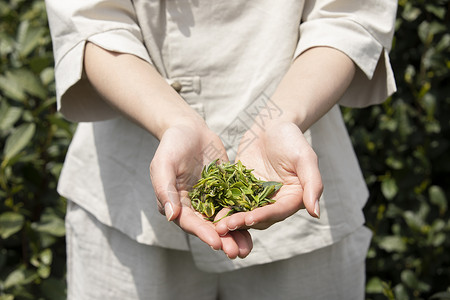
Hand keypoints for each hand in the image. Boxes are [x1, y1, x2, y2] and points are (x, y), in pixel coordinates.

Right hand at [150, 121, 252, 257]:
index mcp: (176, 203)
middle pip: (208, 227)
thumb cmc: (172, 144)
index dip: (203, 233)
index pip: (190, 222)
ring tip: (247, 248)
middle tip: (235, 253)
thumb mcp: (164, 164)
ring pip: (223, 220)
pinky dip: (244, 216)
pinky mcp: (224, 190)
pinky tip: (257, 224)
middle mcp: (193, 205)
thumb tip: (171, 217)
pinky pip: (235, 205)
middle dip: (222, 240)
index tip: (217, 242)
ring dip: (235, 234)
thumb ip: (166, 190)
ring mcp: (210, 198)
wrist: (189, 128)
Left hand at [215, 119, 322, 235]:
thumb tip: (315, 213)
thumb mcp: (305, 158)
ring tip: (216, 225)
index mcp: (293, 198)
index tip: (248, 219)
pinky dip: (222, 207)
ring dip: (231, 220)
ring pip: (244, 213)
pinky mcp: (242, 190)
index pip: (278, 211)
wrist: (271, 125)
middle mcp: (275, 202)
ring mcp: (257, 197)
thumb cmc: (291, 138)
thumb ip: (313, 184)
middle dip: (242, 223)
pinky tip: (209, 211)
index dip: (263, 216)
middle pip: (259, 218)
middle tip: (225, 226)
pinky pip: (232, 200)